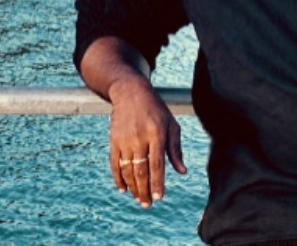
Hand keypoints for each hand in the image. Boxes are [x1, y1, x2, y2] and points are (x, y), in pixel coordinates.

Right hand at [107, 76, 186, 206]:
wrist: (130, 92)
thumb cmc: (155, 109)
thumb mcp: (171, 124)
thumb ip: (176, 149)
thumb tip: (182, 172)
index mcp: (157, 133)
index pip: (157, 164)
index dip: (158, 183)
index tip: (159, 198)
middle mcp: (139, 138)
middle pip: (141, 170)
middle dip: (144, 190)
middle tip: (147, 205)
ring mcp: (125, 139)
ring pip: (127, 170)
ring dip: (132, 187)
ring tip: (137, 198)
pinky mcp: (114, 140)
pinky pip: (115, 163)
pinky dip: (118, 178)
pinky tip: (123, 189)